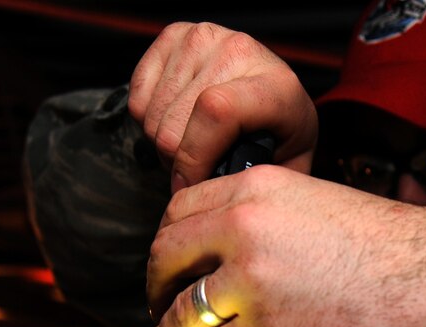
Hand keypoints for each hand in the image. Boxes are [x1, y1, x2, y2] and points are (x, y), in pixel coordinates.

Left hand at [127, 166, 425, 326]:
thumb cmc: (397, 249)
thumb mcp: (323, 207)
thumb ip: (273, 226)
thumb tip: (242, 263)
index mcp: (259, 189)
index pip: (180, 210)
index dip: (167, 244)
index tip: (168, 264)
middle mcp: (245, 228)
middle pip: (167, 257)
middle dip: (154, 287)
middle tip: (156, 307)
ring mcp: (252, 281)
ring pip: (180, 311)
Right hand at [128, 22, 317, 192]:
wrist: (278, 93)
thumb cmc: (283, 133)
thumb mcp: (287, 165)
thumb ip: (256, 180)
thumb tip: (214, 193)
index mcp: (276, 86)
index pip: (216, 111)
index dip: (194, 157)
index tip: (191, 185)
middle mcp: (240, 51)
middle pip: (174, 123)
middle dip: (178, 162)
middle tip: (197, 169)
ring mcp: (204, 38)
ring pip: (152, 114)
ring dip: (164, 143)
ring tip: (193, 145)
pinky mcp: (175, 35)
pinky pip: (138, 96)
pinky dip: (148, 119)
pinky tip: (179, 120)